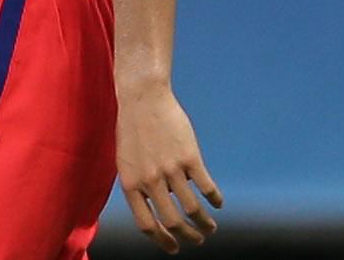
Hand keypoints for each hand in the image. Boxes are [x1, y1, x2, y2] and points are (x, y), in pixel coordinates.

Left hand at [115, 84, 222, 252]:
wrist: (143, 98)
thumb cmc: (132, 128)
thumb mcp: (125, 160)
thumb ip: (138, 184)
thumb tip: (157, 206)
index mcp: (130, 184)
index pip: (146, 224)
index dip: (162, 241)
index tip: (174, 248)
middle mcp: (150, 180)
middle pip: (172, 222)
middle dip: (188, 237)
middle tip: (197, 241)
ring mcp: (171, 169)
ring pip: (193, 209)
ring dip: (204, 224)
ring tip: (210, 228)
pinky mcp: (190, 157)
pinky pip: (206, 187)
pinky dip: (214, 199)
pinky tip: (218, 203)